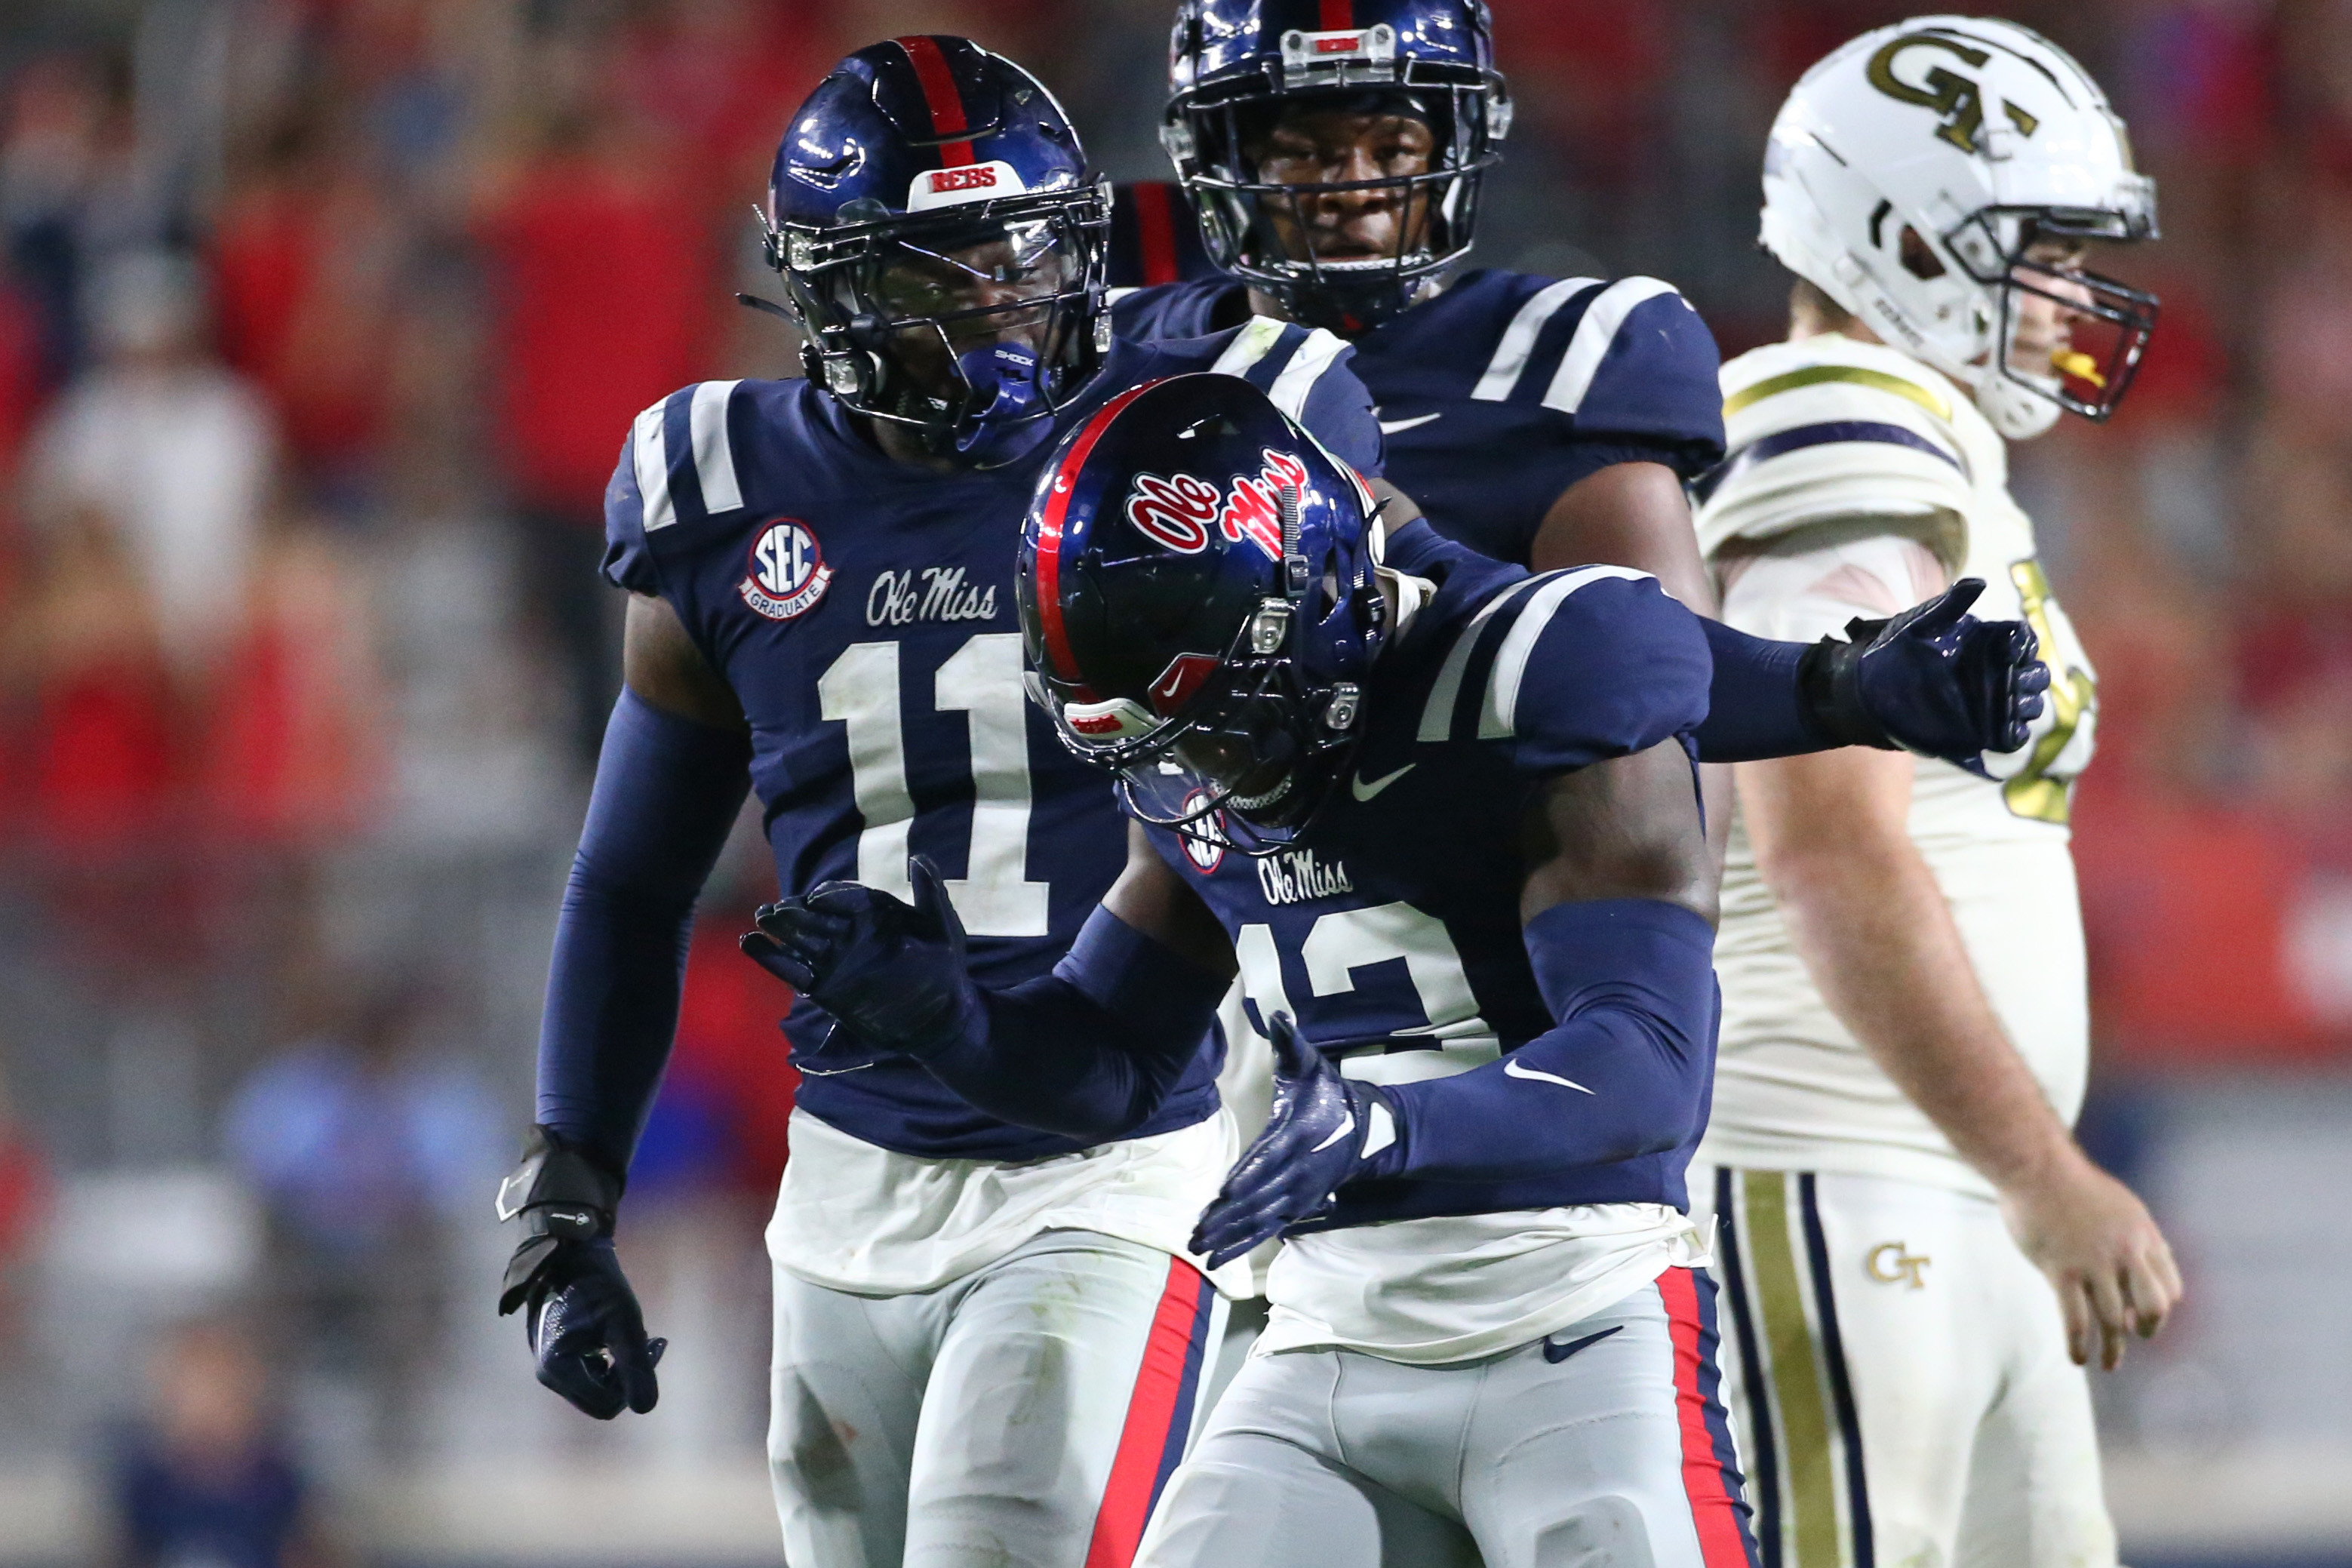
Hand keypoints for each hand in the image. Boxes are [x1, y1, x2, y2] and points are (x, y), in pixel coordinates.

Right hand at [518, 1236, 667, 1418]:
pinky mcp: (556, 1353)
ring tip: (635, 1332)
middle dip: (628, 1376)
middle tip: (651, 1341)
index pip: (606, 1405)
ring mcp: (550, 1364)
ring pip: (596, 1386)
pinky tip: (618, 1332)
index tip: (653, 1346)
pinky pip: (588, 1372)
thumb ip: (634, 1365)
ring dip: (620, 1366)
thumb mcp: (623, 1322)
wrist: (571, 1252)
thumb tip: (646, 1408)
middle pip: (600, 1400)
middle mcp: (548, 1373)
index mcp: (557, 1369)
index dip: (634, 1384)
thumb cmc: (597, 1284)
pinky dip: (609, 1358)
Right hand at [740, 855, 982, 1061]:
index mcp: (876, 914)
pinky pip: (794, 972)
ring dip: (779, 930)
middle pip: (816, 918)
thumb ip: (930, 893)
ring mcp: (836, 960)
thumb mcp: (944, 928)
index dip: (832, 897)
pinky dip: (772, 959)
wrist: (941, 1018)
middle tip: (774, 910)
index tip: (818, 900)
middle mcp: (851, 933)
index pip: (846, 898)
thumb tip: (919, 858)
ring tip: (759, 921)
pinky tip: (751, 944)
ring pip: (800, 941)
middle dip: (795, 912)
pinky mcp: (825, 988)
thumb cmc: (946, 969)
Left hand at [1191, 1013, 1395, 1269]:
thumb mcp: (1311, 1064)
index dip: (1247, 1176)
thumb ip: (1291, 1043)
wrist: (1364, 1128)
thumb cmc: (1328, 1093)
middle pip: (1258, 1198)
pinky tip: (1216, 1261)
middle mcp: (1297, 1172)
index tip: (1224, 1193)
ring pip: (1260, 1220)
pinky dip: (1242, 1245)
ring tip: (1199, 1249)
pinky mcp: (1295, 1207)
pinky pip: (1266, 1230)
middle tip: (1196, 1233)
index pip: (1268, 1158)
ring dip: (1230, 1237)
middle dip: (1227, 1217)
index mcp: (1296, 1136)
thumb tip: (1279, 1017)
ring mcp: (1297, 1194)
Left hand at [1826, 579, 2051, 773]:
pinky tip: (2006, 729)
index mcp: (1985, 646)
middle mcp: (1992, 675)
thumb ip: (1949, 604)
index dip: (2026, 646)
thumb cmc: (1892, 651)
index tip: (2013, 650)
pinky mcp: (1976, 733)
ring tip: (2009, 704)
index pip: (2025, 644)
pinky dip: (2015, 736)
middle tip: (2013, 679)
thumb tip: (1978, 582)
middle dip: (2032, 678)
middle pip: (2036, 676)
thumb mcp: (1919, 624)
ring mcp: (1987, 706)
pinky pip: (2010, 738)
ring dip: (2027, 705)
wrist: (1864, 690)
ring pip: (2028, 706)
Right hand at [1999, 1150, 2182, 1370]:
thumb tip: (2159, 1253)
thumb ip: (2137, 1232)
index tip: (2143, 1315)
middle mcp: (2124, 1252)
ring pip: (2114, 1320)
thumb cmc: (2070, 1182)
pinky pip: (2076, 1319)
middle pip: (2153, 1307)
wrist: (2034, 1167)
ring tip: (2106, 1363)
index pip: (2170, 1285)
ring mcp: (2093, 1264)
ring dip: (2113, 1349)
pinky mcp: (2061, 1271)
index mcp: (2142, 1234)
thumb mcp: (2120, 1203)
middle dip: (2148, 1329)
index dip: (2160, 1306)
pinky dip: (2079, 1345)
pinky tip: (2077, 1358)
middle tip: (2134, 1336)